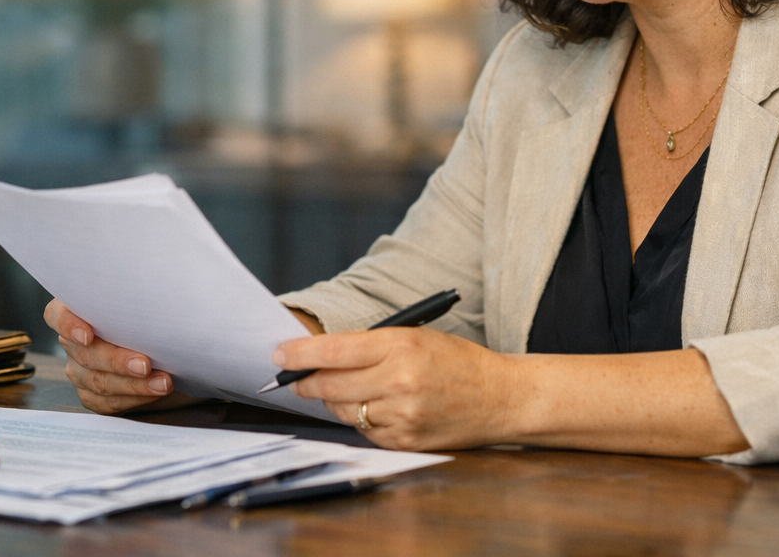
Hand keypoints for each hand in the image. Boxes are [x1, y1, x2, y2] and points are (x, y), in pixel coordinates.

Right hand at [43, 299, 173, 413]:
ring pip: (99, 382)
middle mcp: (73, 342)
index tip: (87, 335)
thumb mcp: (141, 297)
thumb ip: (136, 295)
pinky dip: (134, 398)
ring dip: (134, 384)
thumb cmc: (149, 312)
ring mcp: (80, 370)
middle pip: (86, 354)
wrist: (160, 340)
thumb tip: (153, 295)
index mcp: (77, 311)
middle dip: (117, 361)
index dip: (68, 325)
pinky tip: (154, 392)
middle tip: (145, 365)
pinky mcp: (92, 394)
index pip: (57, 315)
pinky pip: (108, 402)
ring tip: (162, 382)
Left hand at [274, 326, 517, 450]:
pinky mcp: (404, 440)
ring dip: (334, 400)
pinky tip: (373, 407)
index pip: (334, 350)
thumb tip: (320, 356)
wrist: (499, 397)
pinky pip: (363, 430)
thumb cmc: (457, 361)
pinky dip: (360, 419)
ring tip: (343, 389)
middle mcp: (399, 381)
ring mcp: (401, 415)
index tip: (279, 355)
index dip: (300, 354)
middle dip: (306, 381)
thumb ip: (370, 345)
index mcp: (401, 345)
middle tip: (296, 379)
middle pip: (330, 384)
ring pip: (343, 409)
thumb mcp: (416, 337)